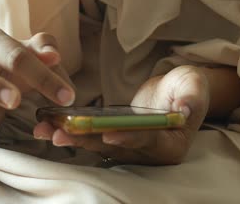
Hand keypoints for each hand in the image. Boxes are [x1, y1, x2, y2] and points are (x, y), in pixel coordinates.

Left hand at [33, 65, 208, 164]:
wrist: (176, 91)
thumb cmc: (188, 87)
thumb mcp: (194, 87)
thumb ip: (191, 98)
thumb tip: (185, 111)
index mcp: (170, 144)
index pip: (147, 142)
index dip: (129, 137)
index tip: (107, 133)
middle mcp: (149, 153)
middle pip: (116, 148)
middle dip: (87, 141)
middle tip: (60, 135)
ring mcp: (131, 148)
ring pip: (99, 145)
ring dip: (73, 138)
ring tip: (45, 131)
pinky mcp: (117, 139)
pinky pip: (94, 138)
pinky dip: (74, 132)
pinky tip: (51, 126)